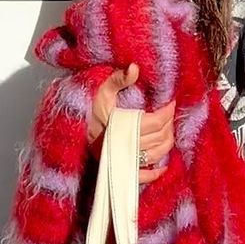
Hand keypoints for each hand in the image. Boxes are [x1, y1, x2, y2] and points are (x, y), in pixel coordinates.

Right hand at [88, 62, 174, 184]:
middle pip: (158, 139)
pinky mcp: (119, 170)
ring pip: (155, 155)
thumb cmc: (90, 108)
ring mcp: (120, 160)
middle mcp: (120, 145)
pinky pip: (142, 176)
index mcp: (118, 125)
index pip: (152, 122)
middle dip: (169, 125)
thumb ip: (119, 78)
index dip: (167, 113)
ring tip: (168, 129)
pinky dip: (155, 173)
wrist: (73, 127)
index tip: (171, 102)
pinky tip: (162, 166)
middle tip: (170, 114)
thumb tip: (135, 67)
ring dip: (167, 143)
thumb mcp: (103, 90)